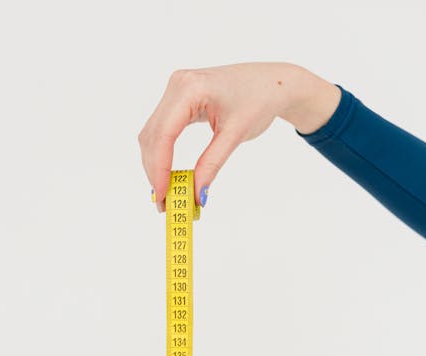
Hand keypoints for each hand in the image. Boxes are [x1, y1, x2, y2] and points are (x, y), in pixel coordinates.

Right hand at [138, 62, 340, 210]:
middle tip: (163, 203)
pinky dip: (162, 155)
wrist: (272, 83)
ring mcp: (175, 91)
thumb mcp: (235, 135)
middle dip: (155, 171)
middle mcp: (177, 85)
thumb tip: (196, 195)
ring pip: (152, 135)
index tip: (162, 196)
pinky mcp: (177, 100)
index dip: (159, 168)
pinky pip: (161, 130)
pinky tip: (168, 175)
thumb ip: (212, 164)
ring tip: (166, 194)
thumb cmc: (259, 100)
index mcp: (190, 88)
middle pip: (153, 136)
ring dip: (155, 165)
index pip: (164, 133)